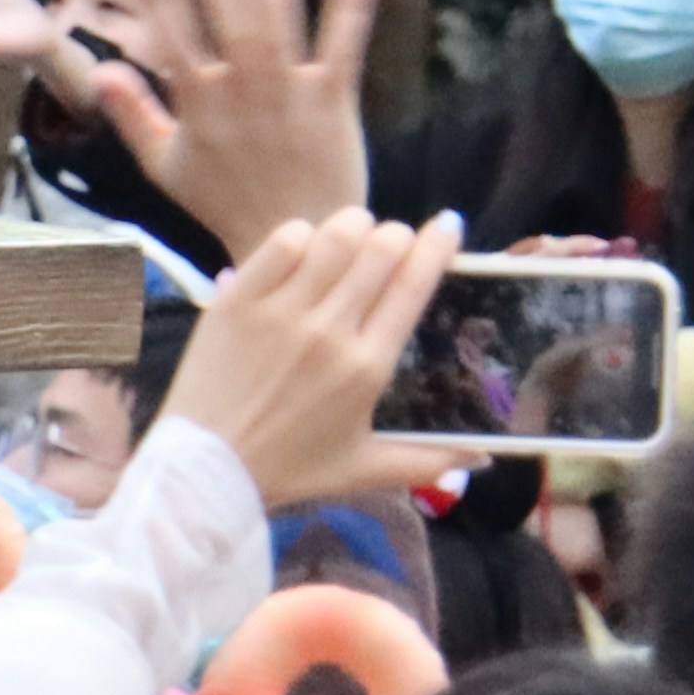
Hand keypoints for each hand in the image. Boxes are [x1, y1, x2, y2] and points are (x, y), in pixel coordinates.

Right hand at [85, 0, 373, 266]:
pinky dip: (348, 9)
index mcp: (200, 107)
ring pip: (281, 27)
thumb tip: (99, 72)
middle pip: (230, 22)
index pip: (175, 40)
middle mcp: (243, 97)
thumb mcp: (166, 167)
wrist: (298, 245)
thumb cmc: (227, 204)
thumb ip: (134, 117)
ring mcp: (291, 99)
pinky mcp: (334, 105)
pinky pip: (342, 49)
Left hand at [168, 205, 454, 509]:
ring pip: (333, 236)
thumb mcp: (365, 469)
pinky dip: (302, 234)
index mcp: (366, 368)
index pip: (412, 288)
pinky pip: (281, 242)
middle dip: (398, 234)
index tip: (449, 225)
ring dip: (354, 226)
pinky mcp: (239, 297)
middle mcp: (328, 330)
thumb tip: (484, 457)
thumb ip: (428, 461)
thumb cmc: (291, 468)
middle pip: (379, 250)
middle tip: (397, 239)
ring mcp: (280, 309)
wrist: (209, 467)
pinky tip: (307, 245)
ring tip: (357, 232)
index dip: (435, 247)